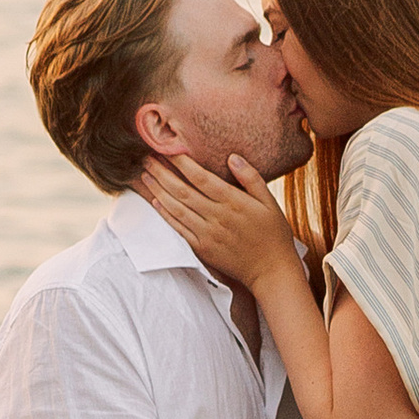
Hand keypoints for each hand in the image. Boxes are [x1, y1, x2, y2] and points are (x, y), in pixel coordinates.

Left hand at [139, 154, 302, 290]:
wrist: (271, 271)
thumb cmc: (273, 234)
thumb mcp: (270, 202)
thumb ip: (251, 178)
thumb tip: (232, 157)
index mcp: (233, 202)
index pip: (201, 177)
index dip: (181, 162)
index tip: (168, 147)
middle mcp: (217, 217)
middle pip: (182, 190)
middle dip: (162, 172)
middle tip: (146, 157)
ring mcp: (207, 234)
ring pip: (176, 208)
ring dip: (158, 190)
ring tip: (145, 175)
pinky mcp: (202, 249)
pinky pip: (179, 229)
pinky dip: (165, 214)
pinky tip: (155, 201)